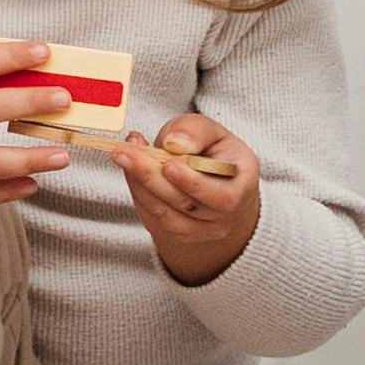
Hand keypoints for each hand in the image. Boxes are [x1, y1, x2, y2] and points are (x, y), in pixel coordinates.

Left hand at [115, 114, 259, 287]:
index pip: (222, 195)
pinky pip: (154, 218)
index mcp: (242, 185)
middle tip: (125, 152)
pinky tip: (129, 169)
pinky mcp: (178, 234)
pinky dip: (138, 193)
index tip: (168, 163)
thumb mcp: (213, 132)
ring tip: (123, 155)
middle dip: (152, 177)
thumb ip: (195, 131)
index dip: (193, 182)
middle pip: (186, 205)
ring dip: (139, 185)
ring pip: (166, 215)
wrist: (216, 185)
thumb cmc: (214, 154)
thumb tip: (174, 144)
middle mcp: (226, 215)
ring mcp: (203, 230)